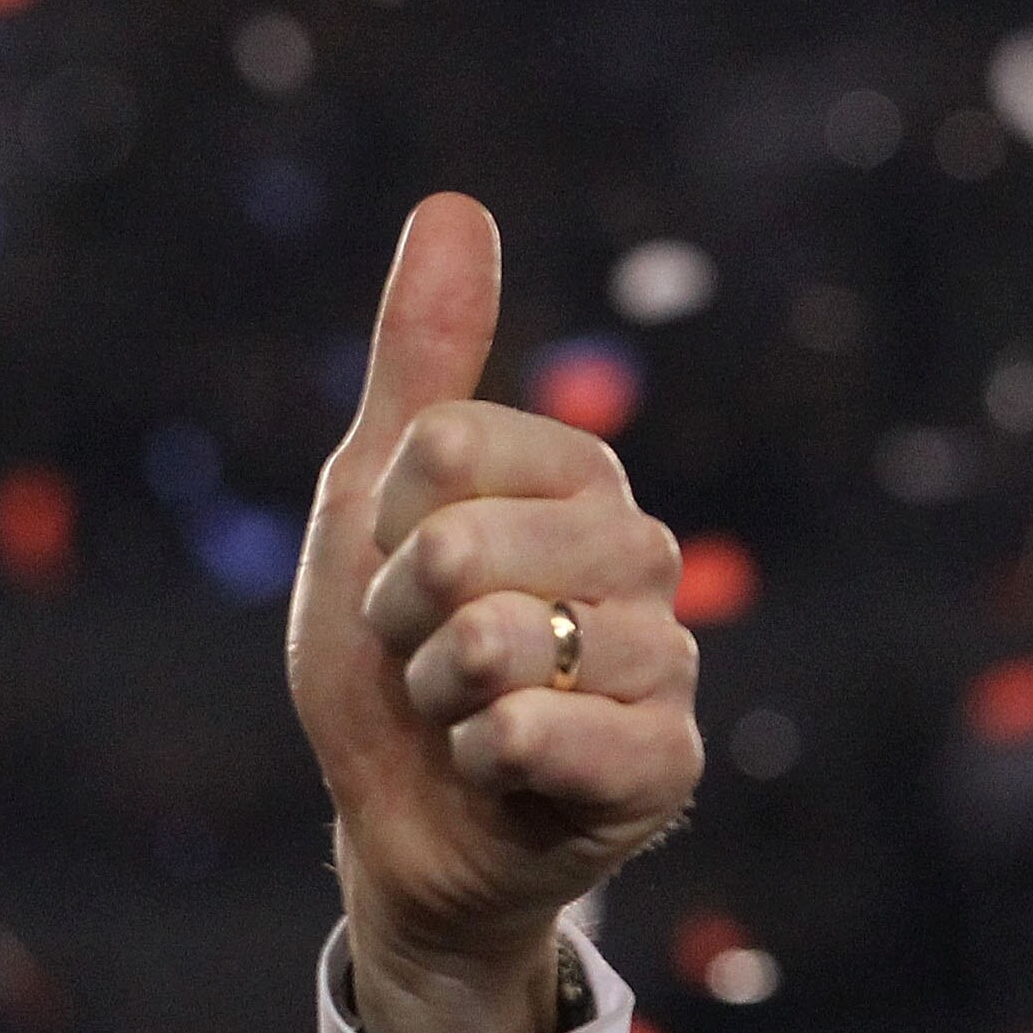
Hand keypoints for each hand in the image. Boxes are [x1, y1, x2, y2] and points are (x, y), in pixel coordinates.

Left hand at [288, 192, 703, 1032]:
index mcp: (575, 478)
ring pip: (497, 646)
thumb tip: (454, 206)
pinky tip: (495, 765)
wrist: (402, 826)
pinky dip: (491, 757)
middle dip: (402, 623)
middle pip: (461, 546)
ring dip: (436, 698)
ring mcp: (661, 658)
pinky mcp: (662, 764)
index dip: (382, 531)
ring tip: (461, 717)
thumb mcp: (370, 506)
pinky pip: (559, 735)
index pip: (442, 451)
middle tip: (426, 661)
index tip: (396, 580)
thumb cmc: (390, 662)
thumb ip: (417, 364)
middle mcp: (638, 553)